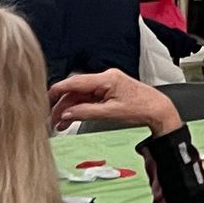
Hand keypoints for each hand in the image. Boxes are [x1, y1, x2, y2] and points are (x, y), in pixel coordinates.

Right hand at [49, 71, 180, 137]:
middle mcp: (105, 78)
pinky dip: (79, 108)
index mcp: (106, 78)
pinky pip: (89, 97)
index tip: (45, 101)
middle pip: (75, 89)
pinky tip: (72, 119)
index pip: (75, 82)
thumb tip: (66, 114)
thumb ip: (85, 112)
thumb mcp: (110, 113)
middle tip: (53, 120)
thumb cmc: (140, 108)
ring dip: (69, 108)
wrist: (158, 109)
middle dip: (62, 105)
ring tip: (60, 125)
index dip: (57, 91)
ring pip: (80, 95)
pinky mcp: (109, 90)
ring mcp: (107, 83)